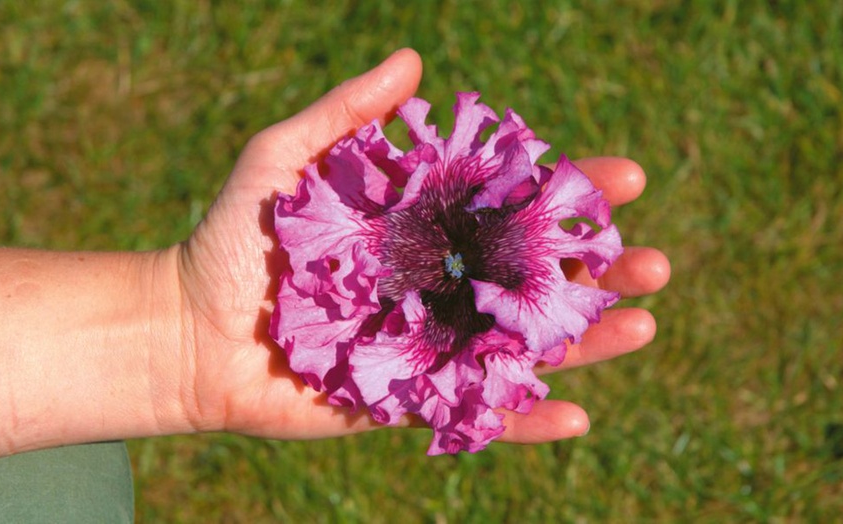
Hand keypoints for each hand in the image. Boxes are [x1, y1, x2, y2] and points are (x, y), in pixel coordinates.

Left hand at [173, 48, 670, 443]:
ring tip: (643, 325)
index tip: (623, 179)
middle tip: (655, 262)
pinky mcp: (410, 400)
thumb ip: (346, 115)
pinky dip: (525, 418)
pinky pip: (476, 412)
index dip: (568, 192)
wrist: (187, 331)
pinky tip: (577, 414)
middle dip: (597, 268)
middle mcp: (440, 283)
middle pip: (534, 277)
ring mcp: (431, 343)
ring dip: (586, 340)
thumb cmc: (234, 241)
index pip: (511, 206)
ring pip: (522, 344)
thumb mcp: (282, 160)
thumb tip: (417, 60)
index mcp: (424, 226)